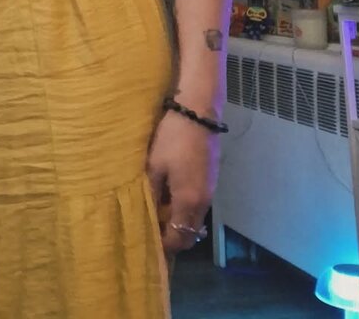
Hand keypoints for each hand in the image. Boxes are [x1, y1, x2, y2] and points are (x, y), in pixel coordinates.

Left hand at [146, 108, 221, 254]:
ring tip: (156, 213)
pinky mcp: (211, 179)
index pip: (179, 238)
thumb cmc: (172, 139)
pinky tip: (169, 196)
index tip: (147, 244)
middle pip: (190, 234)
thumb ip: (151, 193)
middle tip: (151, 230)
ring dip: (178, 223)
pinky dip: (185, 209)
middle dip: (172, 238)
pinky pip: (198, 206)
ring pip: (194, 220)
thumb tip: (146, 214)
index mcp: (188, 202)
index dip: (164, 246)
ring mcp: (210, 191)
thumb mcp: (154, 165)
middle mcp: (203, 202)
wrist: (198, 113)